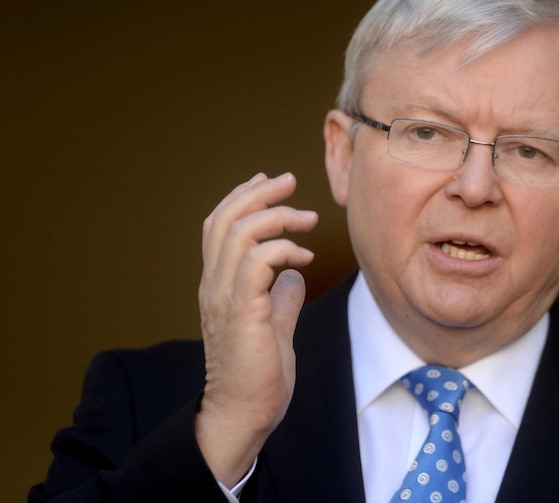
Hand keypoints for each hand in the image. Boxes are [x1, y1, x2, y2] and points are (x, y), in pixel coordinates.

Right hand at [194, 172, 318, 485]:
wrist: (243, 415)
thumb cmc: (258, 376)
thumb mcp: (274, 327)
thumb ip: (280, 298)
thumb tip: (294, 275)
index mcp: (218, 285)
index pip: (219, 226)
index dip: (242, 197)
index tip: (271, 182)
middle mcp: (214, 285)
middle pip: (225, 218)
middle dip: (258, 192)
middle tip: (290, 180)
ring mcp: (224, 297)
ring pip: (238, 232)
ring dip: (276, 216)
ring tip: (307, 219)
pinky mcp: (242, 311)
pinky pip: (256, 262)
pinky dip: (282, 249)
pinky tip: (304, 257)